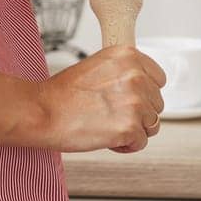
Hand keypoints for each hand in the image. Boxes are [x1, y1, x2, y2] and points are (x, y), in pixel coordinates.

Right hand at [37, 45, 166, 152]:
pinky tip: (105, 136)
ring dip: (132, 129)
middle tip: (108, 112)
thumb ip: (123, 73)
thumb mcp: (96, 66)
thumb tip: (143, 88)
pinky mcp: (130, 127)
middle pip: (157, 103)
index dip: (143, 92)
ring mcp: (135, 102)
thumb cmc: (61, 94)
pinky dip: (124, 145)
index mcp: (127, 56)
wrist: (41, 112)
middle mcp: (135, 76)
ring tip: (106, 124)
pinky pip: (141, 142)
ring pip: (152, 124)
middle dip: (138, 112)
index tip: (125, 97)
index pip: (159, 78)